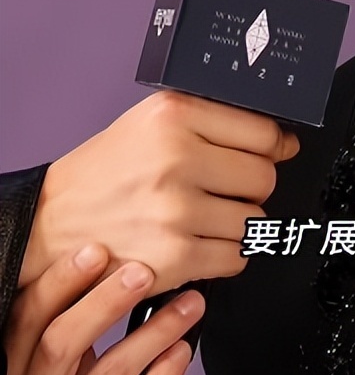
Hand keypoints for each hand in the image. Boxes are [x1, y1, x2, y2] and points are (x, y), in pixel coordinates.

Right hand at [0, 244, 204, 374]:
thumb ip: (68, 337)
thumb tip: (115, 269)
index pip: (26, 321)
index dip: (58, 283)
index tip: (94, 249)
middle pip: (61, 342)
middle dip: (104, 300)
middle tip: (144, 270)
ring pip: (109, 373)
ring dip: (154, 332)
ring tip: (189, 304)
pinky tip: (183, 351)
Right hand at [18, 91, 298, 292]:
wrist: (51, 223)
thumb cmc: (103, 174)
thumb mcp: (150, 123)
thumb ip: (213, 123)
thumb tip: (282, 141)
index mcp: (173, 117)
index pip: (263, 132)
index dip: (273, 146)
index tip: (273, 153)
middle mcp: (176, 159)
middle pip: (264, 178)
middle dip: (251, 187)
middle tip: (225, 189)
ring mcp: (177, 211)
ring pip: (255, 220)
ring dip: (238, 223)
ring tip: (204, 217)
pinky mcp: (175, 257)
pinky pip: (237, 257)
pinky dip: (226, 254)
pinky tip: (199, 242)